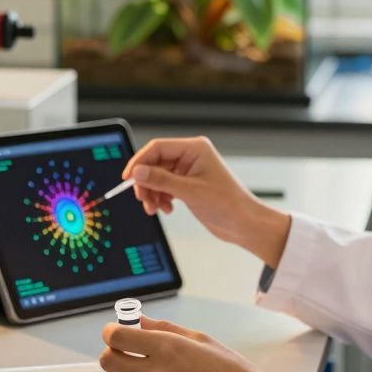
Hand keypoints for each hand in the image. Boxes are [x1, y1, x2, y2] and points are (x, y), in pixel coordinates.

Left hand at [99, 316, 276, 371]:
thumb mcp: (201, 339)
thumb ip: (165, 328)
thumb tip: (141, 321)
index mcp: (168, 348)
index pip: (118, 337)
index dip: (110, 331)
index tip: (114, 331)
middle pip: (109, 361)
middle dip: (112, 351)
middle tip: (123, 350)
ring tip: (134, 371)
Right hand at [121, 137, 290, 267]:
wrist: (244, 224)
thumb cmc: (227, 204)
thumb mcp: (190, 192)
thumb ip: (161, 180)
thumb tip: (137, 172)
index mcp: (195, 149)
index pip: (157, 147)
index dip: (139, 161)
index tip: (127, 178)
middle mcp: (191, 156)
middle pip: (155, 163)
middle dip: (146, 182)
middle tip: (143, 199)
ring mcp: (189, 170)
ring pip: (158, 176)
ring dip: (153, 192)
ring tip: (155, 208)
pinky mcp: (188, 184)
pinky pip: (165, 186)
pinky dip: (161, 197)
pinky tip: (167, 209)